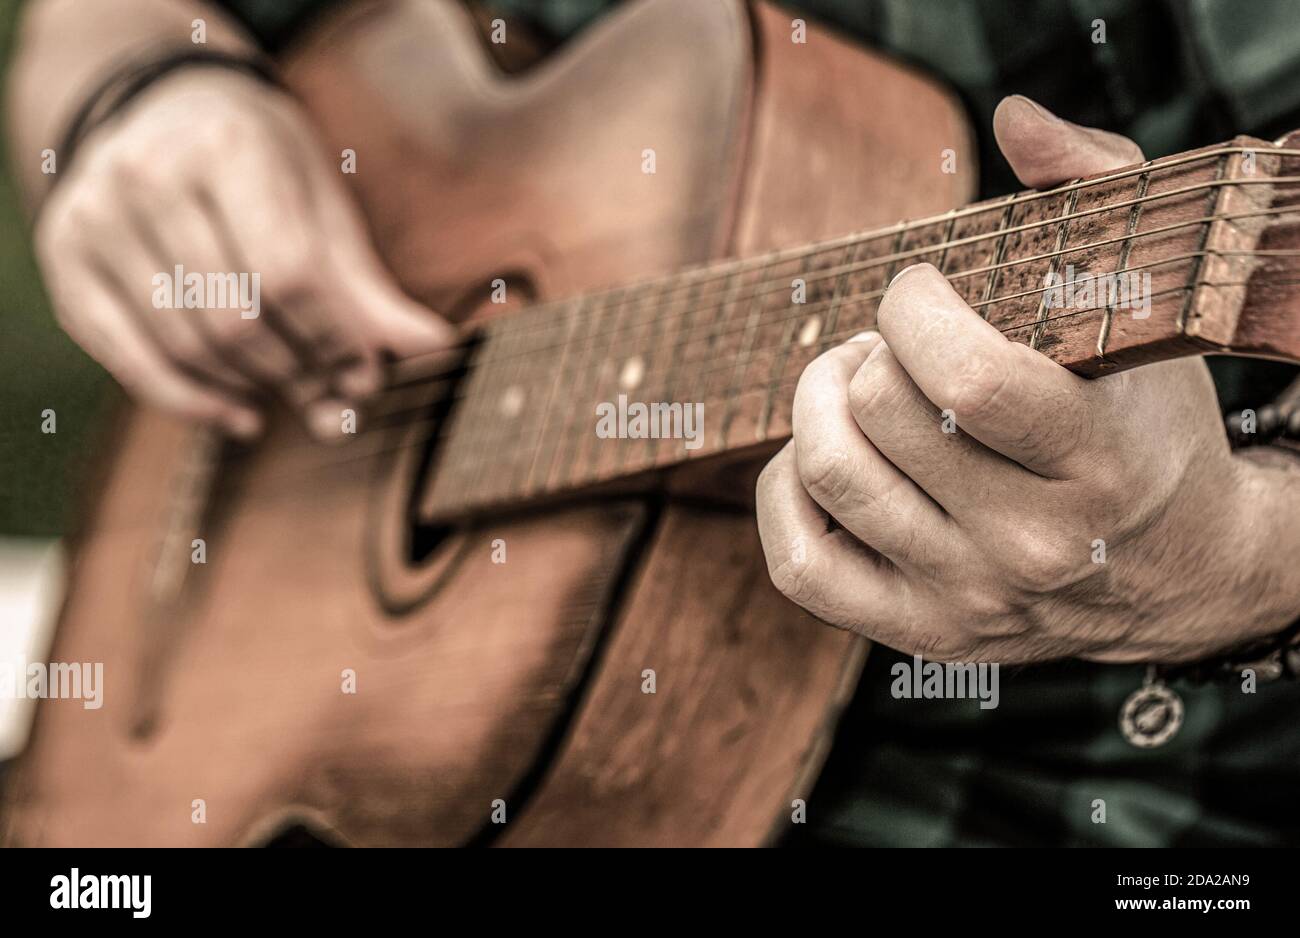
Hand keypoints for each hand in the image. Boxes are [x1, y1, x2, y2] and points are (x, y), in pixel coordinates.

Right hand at [34, 68, 454, 437]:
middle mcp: (147, 175)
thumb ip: (366, 282)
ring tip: (300, 399)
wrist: (162, 111)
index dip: (335, 337)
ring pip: (186, 344)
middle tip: (340, 397)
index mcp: (226, 146)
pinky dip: (190, 402)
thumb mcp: (321, 199)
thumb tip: (434, 346)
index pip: (289, 272)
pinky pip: (127, 359)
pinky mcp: (64, 260)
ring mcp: (94, 217)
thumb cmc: (260, 161)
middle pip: (237, 316)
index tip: (369, 374)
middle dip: (300, 370)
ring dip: (255, 388)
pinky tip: (241, 417)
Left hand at [756, 96, 1299, 664]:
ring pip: (831, 475)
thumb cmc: (1151, 427)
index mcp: (1096, 461)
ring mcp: (968, 595)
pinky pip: (799, 563)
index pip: (964, 378)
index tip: (921, 292)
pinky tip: (815, 456)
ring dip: (818, 404)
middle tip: (892, 343)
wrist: (1180, 574)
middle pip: (880, 413)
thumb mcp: (1152, 310)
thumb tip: (1013, 118)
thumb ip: (1097, 191)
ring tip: (853, 385)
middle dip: (866, 347)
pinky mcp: (920, 631)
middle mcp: (1030, 543)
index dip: (913, 309)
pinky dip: (781, 494)